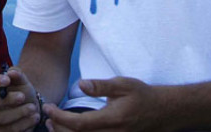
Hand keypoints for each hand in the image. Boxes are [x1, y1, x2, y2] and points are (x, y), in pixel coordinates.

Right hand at [0, 67, 43, 131]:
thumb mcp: (23, 81)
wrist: (30, 109)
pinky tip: (34, 117)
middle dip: (5, 100)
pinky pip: (9, 131)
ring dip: (18, 113)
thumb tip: (12, 72)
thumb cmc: (22, 91)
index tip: (7, 80)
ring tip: (33, 108)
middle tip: (22, 96)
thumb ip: (18, 74)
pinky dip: (23, 124)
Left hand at [47, 77, 169, 131]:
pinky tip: (70, 130)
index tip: (49, 108)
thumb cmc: (142, 95)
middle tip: (47, 117)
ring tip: (53, 125)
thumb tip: (81, 84)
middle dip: (59, 128)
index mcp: (112, 119)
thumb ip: (101, 85)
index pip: (79, 124)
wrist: (163, 111)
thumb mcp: (122, 84)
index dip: (60, 117)